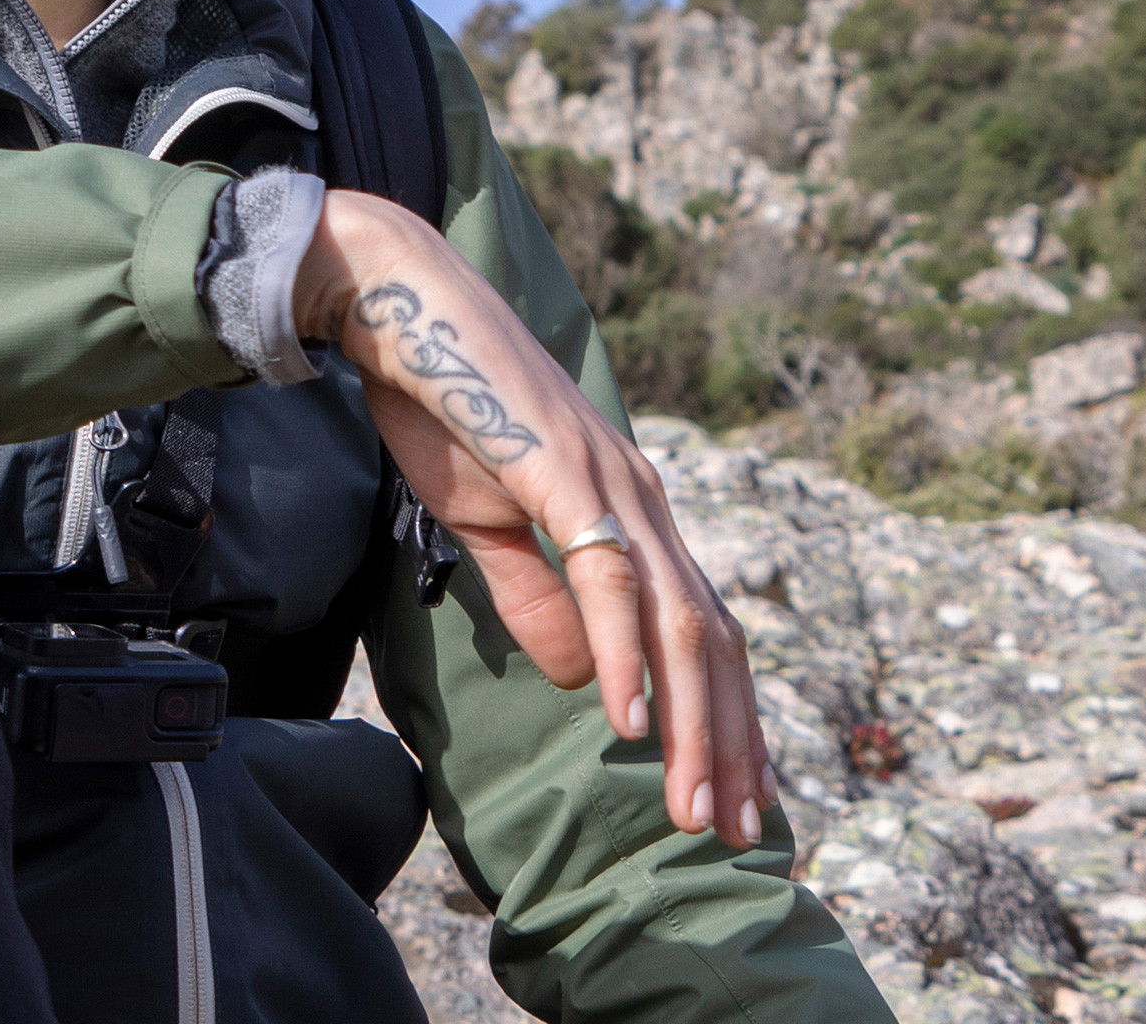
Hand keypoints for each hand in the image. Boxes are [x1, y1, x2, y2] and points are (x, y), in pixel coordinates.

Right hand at [292, 189, 772, 849]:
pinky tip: (626, 721)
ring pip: (677, 624)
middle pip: (715, 641)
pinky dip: (622, 656)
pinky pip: (606, 580)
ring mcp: (613, 484)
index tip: (742, 802)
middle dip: (734, 743)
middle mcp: (645, 501)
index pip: (704, 634)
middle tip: (742, 833)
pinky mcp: (566, 474)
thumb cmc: (445, 413)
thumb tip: (580, 683)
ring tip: (696, 805)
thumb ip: (538, 601)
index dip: (730, 719)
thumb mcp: (489, 530)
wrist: (403, 311)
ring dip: (693, 723)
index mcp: (632, 516)